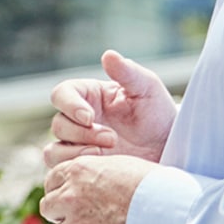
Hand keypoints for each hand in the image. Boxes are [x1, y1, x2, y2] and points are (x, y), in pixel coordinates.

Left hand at [38, 154, 154, 223]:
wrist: (171, 213)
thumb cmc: (155, 185)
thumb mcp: (122, 165)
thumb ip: (98, 172)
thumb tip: (95, 181)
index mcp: (77, 170)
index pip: (52, 180)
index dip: (61, 191)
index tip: (72, 198)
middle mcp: (70, 197)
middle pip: (48, 208)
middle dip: (61, 215)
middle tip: (80, 220)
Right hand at [44, 50, 175, 169]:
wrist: (170, 150)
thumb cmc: (159, 114)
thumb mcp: (148, 89)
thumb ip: (127, 72)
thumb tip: (108, 54)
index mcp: (88, 96)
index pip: (61, 94)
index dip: (69, 105)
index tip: (89, 117)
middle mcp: (78, 120)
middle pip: (58, 124)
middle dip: (83, 133)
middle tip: (112, 139)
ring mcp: (78, 145)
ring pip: (53, 149)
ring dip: (75, 152)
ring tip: (103, 154)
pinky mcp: (81, 166)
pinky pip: (61, 169)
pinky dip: (73, 168)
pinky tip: (99, 169)